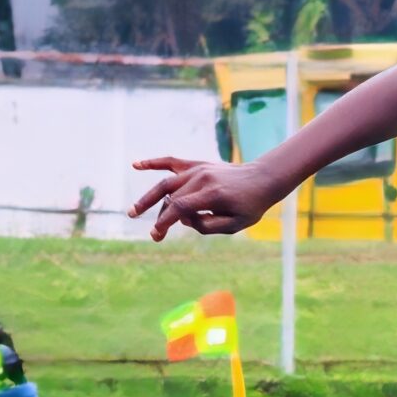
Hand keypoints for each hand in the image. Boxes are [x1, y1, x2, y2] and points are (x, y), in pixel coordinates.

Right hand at [129, 157, 283, 240]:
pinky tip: (136, 165)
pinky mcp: (197, 164)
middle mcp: (202, 179)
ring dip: (149, 197)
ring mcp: (198, 169)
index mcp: (212, 194)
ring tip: (134, 211)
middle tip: (155, 235)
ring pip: (166, 183)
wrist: (263, 179)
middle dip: (161, 218)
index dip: (165, 222)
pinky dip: (153, 162)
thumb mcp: (236, 224)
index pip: (180, 207)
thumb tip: (184, 220)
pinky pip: (171, 161)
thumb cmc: (251, 205)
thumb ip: (209, 226)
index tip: (156, 235)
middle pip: (172, 199)